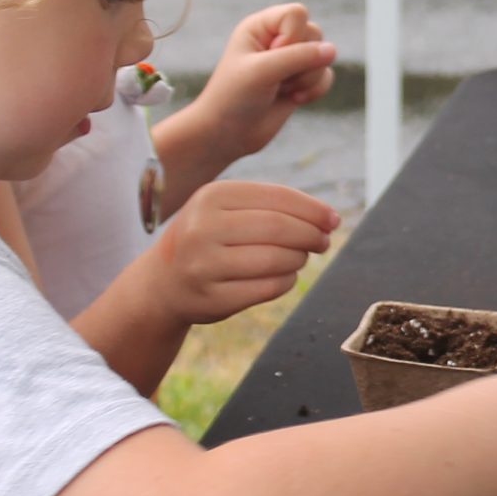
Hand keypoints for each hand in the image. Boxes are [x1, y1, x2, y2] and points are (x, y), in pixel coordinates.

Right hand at [142, 180, 339, 323]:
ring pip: (276, 260)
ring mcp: (204, 266)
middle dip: (311, 235)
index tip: (333, 220)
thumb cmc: (209, 238)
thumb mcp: (226, 208)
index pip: (277, 198)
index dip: (313, 209)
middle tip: (323, 242)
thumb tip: (327, 218)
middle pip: (279, 228)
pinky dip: (286, 281)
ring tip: (300, 257)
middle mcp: (203, 228)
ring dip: (299, 259)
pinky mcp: (212, 298)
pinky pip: (268, 288)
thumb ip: (272, 206)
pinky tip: (285, 276)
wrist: (163, 282)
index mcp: (211, 196)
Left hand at [192, 4, 338, 160]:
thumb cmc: (234, 97)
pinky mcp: (301, 81)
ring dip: (306, 78)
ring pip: (324, 56)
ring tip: (281, 90)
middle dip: (301, 61)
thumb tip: (332, 50)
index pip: (297, 13)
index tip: (271, 57)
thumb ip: (299, 57)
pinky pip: (326, 76)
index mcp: (261, 26)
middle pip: (315, 33)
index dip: (292, 36)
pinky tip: (293, 100)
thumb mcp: (263, 71)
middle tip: (275, 77)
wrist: (227, 134)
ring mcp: (290, 61)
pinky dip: (315, 91)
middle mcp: (277, 38)